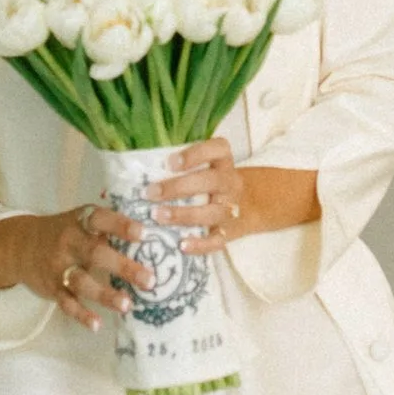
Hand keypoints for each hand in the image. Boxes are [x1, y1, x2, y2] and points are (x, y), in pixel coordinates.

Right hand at [0, 203, 149, 328]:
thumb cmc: (65, 232)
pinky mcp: (51, 287)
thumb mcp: (81, 220)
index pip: (101, 219)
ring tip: (127, 305)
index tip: (144, 234)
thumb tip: (154, 232)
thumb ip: (109, 225)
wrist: (20, 246)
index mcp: (80, 221)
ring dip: (104, 295)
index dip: (121, 225)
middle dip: (123, 267)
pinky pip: (66, 302)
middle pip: (95, 254)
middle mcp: (68, 242)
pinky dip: (81, 314)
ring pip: (81, 281)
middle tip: (149, 280)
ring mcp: (58, 266)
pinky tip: (96, 324)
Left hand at [144, 140, 317, 255]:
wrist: (252, 203)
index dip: (195, 154)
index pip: (218, 149)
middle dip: (179, 187)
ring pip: (213, 212)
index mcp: (224, 162)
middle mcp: (230, 183)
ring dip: (184, 215)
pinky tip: (181, 245)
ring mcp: (232, 208)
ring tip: (158, 216)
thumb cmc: (213, 181)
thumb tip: (140, 170)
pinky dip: (201, 245)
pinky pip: (218, 240)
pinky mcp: (230, 232)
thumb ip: (183, 166)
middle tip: (151, 193)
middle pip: (211, 181)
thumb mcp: (208, 166)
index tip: (170, 162)